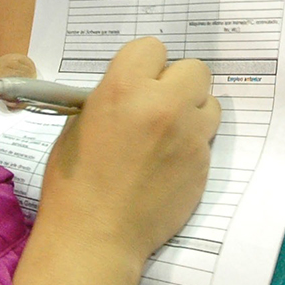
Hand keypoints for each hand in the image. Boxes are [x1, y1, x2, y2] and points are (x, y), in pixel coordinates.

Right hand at [37, 36, 220, 263]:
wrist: (95, 237)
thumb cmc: (74, 183)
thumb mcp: (80, 124)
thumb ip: (113, 97)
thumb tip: (136, 89)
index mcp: (123, 88)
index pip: (153, 47)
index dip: (145, 65)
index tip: (139, 81)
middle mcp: (162, 104)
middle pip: (194, 69)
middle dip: (178, 83)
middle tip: (159, 104)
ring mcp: (188, 135)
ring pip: (209, 102)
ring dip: (193, 111)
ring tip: (169, 133)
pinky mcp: (203, 163)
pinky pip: (206, 138)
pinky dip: (192, 145)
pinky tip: (169, 164)